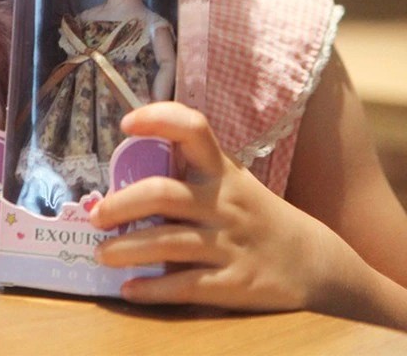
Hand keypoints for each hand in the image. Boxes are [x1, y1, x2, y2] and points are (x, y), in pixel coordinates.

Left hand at [90, 102, 336, 311]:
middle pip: (164, 193)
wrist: (312, 261)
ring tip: (101, 254)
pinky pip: (187, 286)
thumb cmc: (251, 212)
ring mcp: (230, 243)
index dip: (159, 119)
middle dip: (122, 203)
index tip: (127, 123)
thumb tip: (122, 176)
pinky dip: (153, 289)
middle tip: (97, 215)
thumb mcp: (228, 180)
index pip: (193, 129)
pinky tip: (129, 290)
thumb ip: (186, 173)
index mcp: (221, 169)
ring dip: (127, 249)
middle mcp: (224, 201)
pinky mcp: (235, 284)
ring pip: (168, 242)